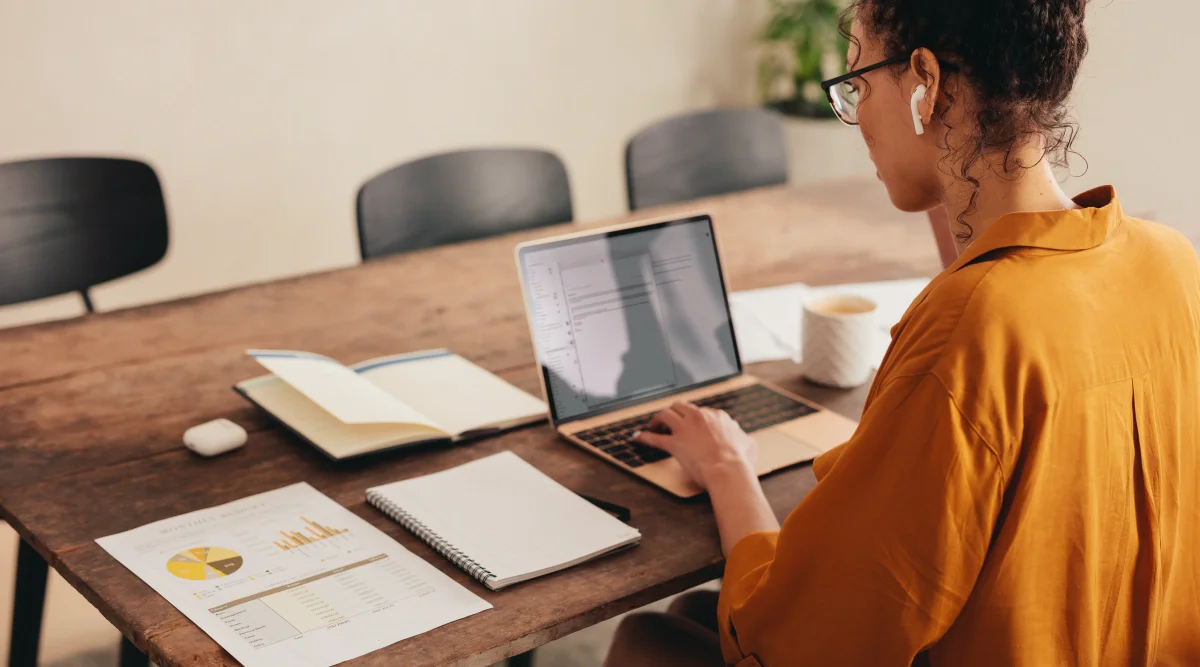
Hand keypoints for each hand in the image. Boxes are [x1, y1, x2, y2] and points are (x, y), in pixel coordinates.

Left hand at [633, 402, 757, 489]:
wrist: (729, 470)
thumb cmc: (740, 461)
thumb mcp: (748, 444)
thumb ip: (743, 437)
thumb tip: (744, 437)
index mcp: (717, 417)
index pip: (702, 412)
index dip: (694, 419)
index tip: (691, 425)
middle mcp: (699, 417)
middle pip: (680, 407)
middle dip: (674, 413)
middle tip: (669, 422)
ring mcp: (685, 429)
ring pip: (666, 414)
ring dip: (658, 419)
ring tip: (654, 426)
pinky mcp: (674, 443)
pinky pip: (654, 438)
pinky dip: (644, 437)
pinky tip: (637, 438)